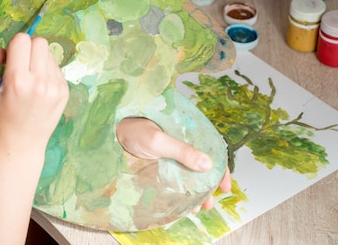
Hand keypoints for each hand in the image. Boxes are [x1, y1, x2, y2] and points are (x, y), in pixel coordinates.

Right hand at [0, 33, 68, 154]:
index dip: (14, 45)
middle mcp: (39, 82)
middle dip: (29, 48)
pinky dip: (46, 71)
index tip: (11, 58)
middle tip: (22, 64)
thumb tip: (4, 47)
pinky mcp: (64, 91)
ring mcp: (55, 87)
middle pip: (39, 42)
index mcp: (17, 80)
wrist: (21, 141)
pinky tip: (38, 86)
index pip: (22, 40)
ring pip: (49, 53)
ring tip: (30, 77)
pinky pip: (56, 67)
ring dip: (38, 59)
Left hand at [116, 117, 231, 210]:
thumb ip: (182, 151)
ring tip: (198, 207)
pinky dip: (181, 192)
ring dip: (196, 192)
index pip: (211, 151)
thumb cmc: (136, 130)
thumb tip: (208, 164)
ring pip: (189, 175)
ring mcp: (171, 156)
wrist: (113, 133)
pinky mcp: (160, 166)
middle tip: (209, 202)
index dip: (220, 168)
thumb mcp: (160, 140)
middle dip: (208, 186)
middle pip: (202, 167)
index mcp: (187, 134)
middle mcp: (181, 145)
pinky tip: (183, 204)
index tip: (225, 185)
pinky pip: (175, 180)